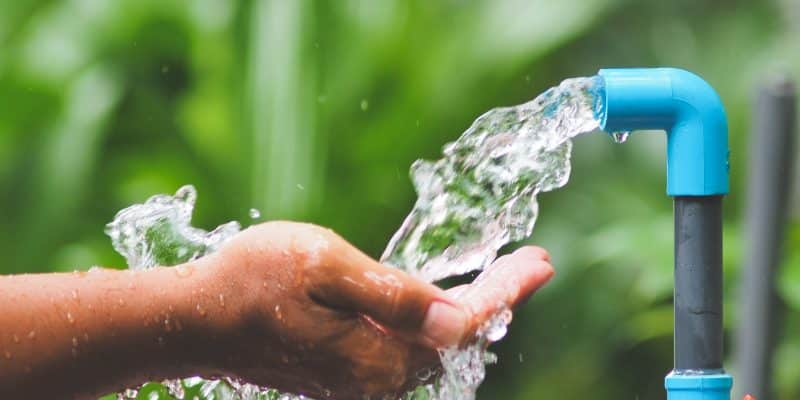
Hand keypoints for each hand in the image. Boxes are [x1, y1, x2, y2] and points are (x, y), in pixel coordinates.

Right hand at [200, 221, 553, 397]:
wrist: (193, 319)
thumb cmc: (253, 282)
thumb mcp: (326, 269)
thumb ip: (395, 298)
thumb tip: (458, 320)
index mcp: (378, 356)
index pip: (463, 324)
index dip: (506, 291)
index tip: (541, 263)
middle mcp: (375, 379)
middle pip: (454, 338)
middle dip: (496, 298)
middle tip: (531, 265)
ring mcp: (358, 380)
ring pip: (431, 345)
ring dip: (467, 308)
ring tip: (503, 279)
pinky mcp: (343, 372)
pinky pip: (404, 347)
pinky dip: (432, 321)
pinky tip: (443, 301)